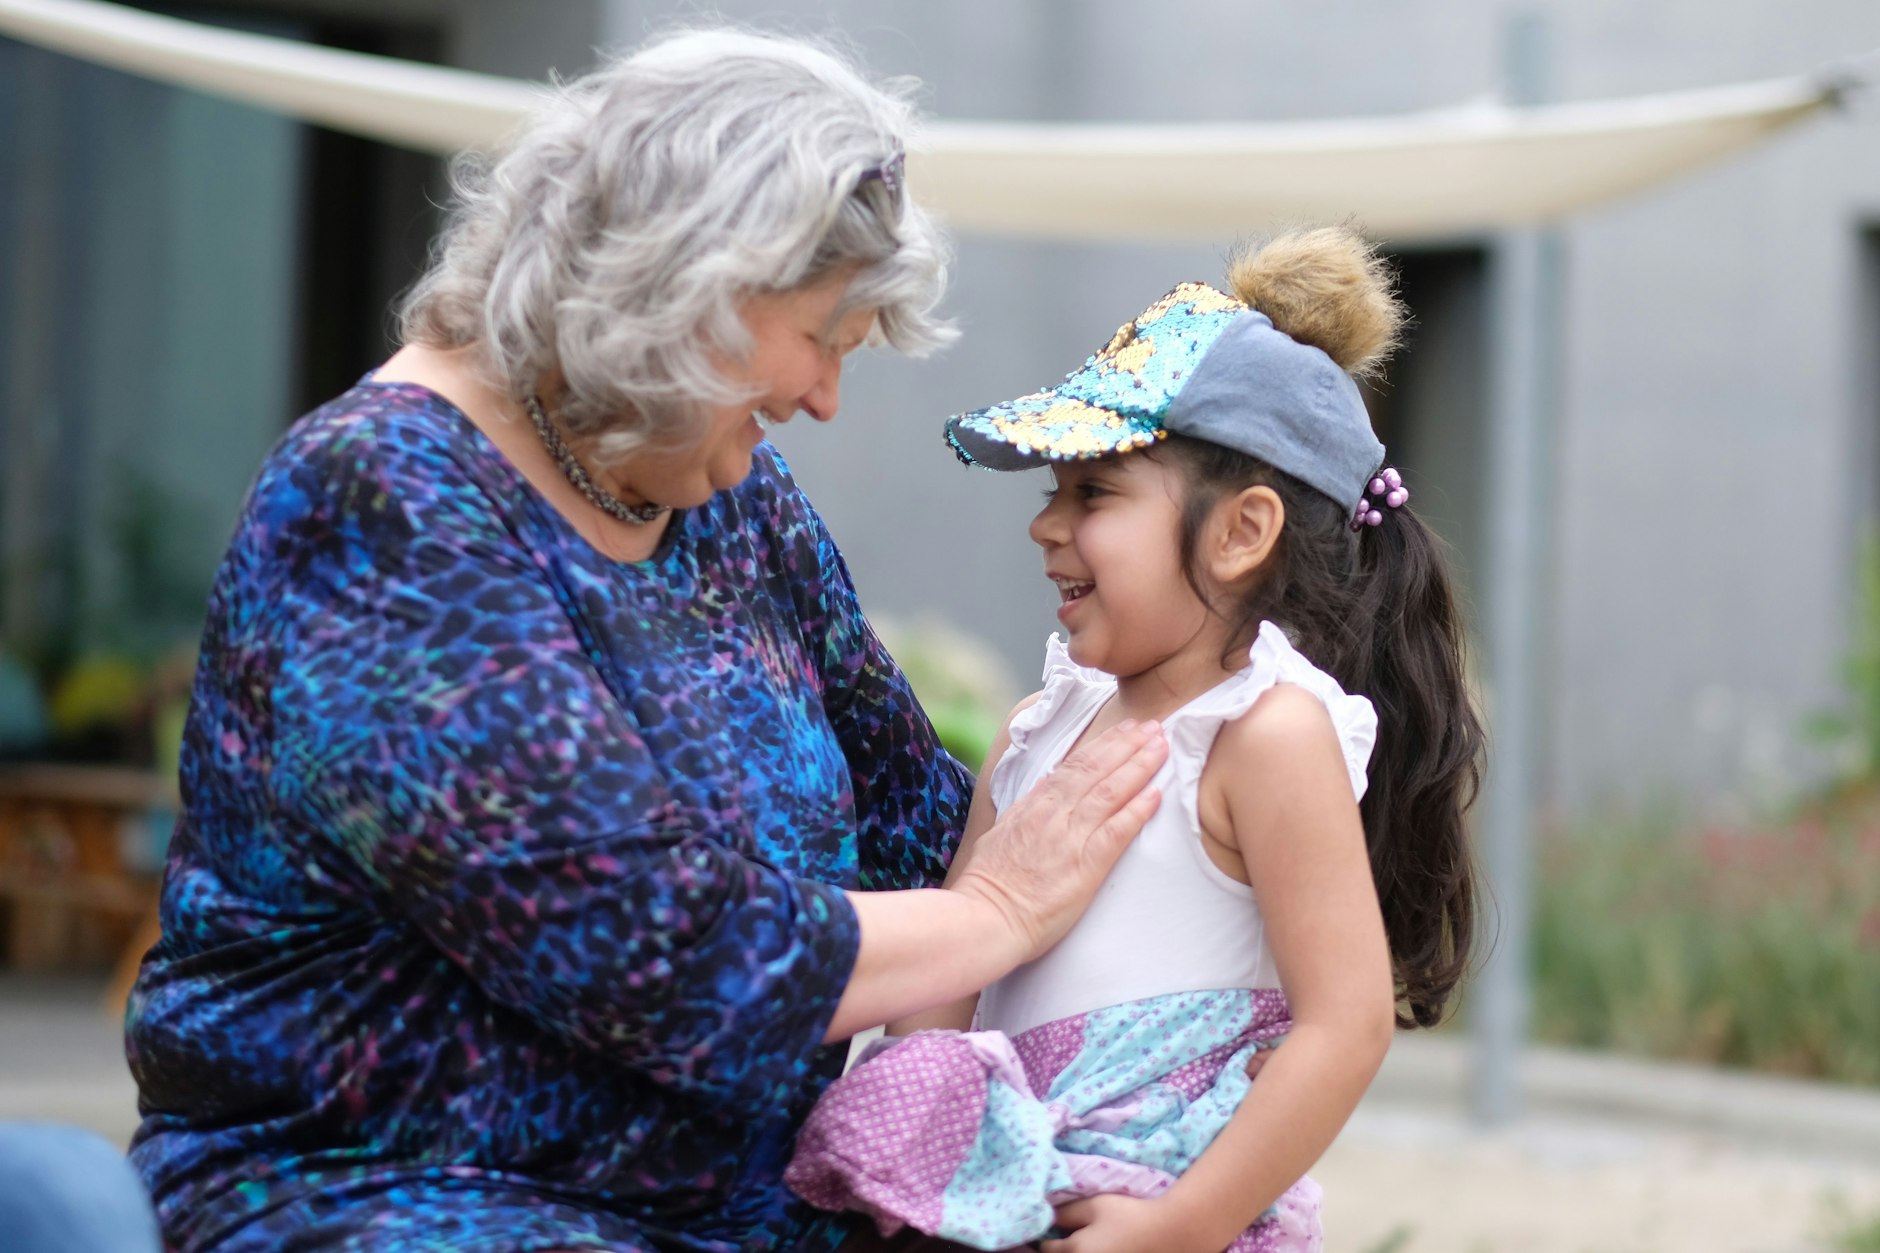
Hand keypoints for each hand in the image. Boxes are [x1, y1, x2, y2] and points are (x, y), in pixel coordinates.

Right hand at [950, 720, 1165, 960]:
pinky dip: (1138, 810)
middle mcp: (1054, 813)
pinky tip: (1156, 794)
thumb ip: (1026, 809)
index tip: (1125, 731)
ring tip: (1161, 747)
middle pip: (1097, 768)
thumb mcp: (1001, 834)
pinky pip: (1117, 830)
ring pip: (1111, 790)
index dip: (1104, 745)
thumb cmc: (988, 884)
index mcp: (1033, 805)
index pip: (1074, 765)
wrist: (985, 917)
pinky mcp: (1086, 864)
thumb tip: (1044, 786)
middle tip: (1154, 727)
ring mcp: (1070, 836)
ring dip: (1139, 765)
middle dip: (1128, 745)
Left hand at [1042, 1194, 1200, 1252]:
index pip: (1046, 1249)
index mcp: (1075, 1250)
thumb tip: (1050, 1217)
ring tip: (1085, 1242)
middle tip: (1061, 1239)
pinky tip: (1100, 1247)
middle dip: (1058, 1250)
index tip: (1048, 1230)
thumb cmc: (1129, 1216)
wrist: (1167, 1234)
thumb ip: (1067, 1212)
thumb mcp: (1095, 1206)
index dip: (1045, 1238)